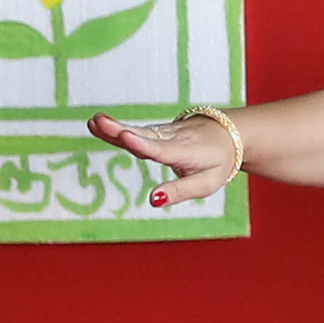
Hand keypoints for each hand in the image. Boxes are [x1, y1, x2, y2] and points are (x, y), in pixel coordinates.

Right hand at [93, 108, 240, 197]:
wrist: (230, 134)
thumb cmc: (218, 162)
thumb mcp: (207, 183)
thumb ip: (180, 192)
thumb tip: (152, 200)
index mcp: (186, 151)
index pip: (162, 149)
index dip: (143, 144)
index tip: (126, 136)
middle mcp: (173, 138)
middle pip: (145, 135)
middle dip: (121, 130)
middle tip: (99, 121)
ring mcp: (165, 132)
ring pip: (138, 131)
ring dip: (114, 128)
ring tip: (93, 122)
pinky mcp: (158, 131)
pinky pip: (137, 131)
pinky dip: (118, 129)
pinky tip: (98, 124)